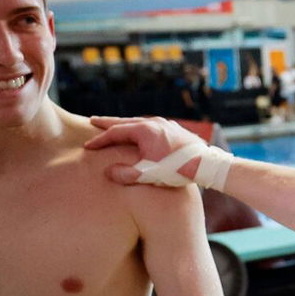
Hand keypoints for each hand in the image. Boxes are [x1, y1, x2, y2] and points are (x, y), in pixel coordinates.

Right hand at [84, 116, 205, 183]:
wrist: (205, 165)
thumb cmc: (176, 170)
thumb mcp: (147, 175)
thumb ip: (125, 174)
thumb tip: (108, 172)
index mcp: (145, 130)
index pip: (116, 133)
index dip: (100, 140)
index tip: (88, 146)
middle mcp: (155, 123)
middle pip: (126, 121)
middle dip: (108, 122)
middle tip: (93, 120)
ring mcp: (167, 124)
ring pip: (140, 122)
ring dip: (125, 124)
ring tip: (115, 126)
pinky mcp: (176, 130)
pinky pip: (152, 126)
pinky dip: (140, 128)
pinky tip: (141, 133)